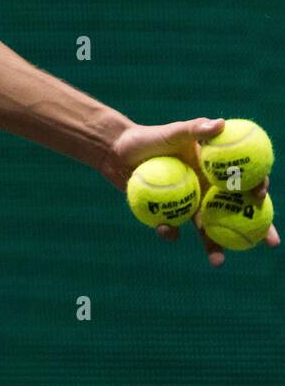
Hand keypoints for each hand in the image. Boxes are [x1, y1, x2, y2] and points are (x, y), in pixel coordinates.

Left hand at [102, 117, 279, 266]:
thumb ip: (195, 129)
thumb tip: (221, 124)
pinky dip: (170, 231)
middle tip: (268, 243)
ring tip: (218, 262)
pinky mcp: (166, 213)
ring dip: (214, 246)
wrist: (117, 151)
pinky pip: (172, 228)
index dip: (258, 190)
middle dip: (256, 230)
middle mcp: (205, 191)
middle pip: (236, 212)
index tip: (260, 197)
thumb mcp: (173, 131)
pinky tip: (166, 229)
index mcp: (214, 172)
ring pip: (207, 229)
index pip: (245, 182)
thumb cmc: (149, 137)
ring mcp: (187, 204)